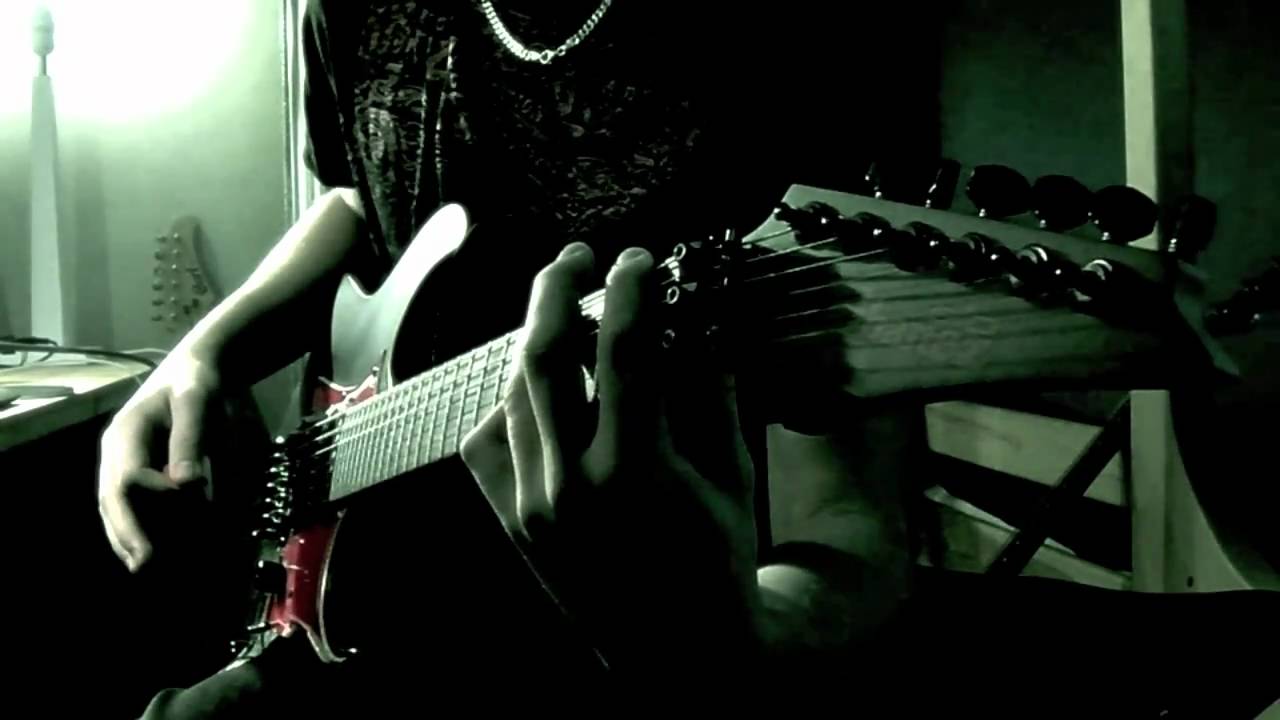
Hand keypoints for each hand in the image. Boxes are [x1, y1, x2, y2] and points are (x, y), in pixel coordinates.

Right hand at [98, 350, 219, 570]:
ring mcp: (118, 462)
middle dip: (126, 533)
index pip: (127, 479)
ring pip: (113, 507)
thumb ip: (191, 438)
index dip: (150, 501)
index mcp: (126, 433)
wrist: (196, 369)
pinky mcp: (131, 470)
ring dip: (125, 536)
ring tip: (141, 566)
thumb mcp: (197, 402)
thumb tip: (187, 484)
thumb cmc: (197, 383)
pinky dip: (131, 528)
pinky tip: (143, 550)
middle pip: (111, 499)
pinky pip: (124, 505)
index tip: (180, 512)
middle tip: (143, 565)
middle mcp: (115, 452)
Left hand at [460, 242, 761, 667]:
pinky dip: (508, 401)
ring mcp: (529, 506)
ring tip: (563, 315)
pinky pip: (486, 440)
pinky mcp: (509, 523)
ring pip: (511, 391)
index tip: (642, 258)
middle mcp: (569, 482)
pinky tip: (536, 388)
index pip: (624, 347)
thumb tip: (691, 317)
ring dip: (533, 339)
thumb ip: (709, 390)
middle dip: (556, 288)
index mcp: (636, 468)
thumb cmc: (716, 560)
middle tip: (577, 257)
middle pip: (544, 354)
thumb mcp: (730, 473)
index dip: (632, 288)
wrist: (675, 651)